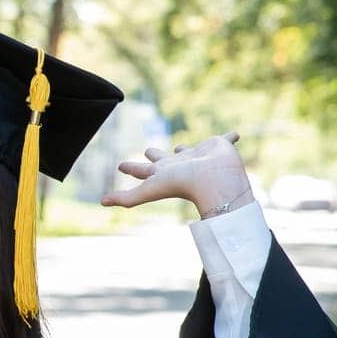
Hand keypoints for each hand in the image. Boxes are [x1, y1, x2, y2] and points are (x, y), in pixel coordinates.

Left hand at [101, 132, 253, 218]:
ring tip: (182, 146)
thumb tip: (101, 202)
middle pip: (162, 158)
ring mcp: (198, 156)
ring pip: (189, 150)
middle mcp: (179, 164)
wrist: (216, 180)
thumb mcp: (148, 190)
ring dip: (186, 149)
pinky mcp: (219, 147)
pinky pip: (225, 140)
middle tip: (148, 150)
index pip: (141, 170)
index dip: (130, 167)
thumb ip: (126, 198)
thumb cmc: (182, 184)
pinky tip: (234, 135)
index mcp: (162, 173)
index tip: (121, 165)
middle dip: (155, 154)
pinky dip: (230, 138)